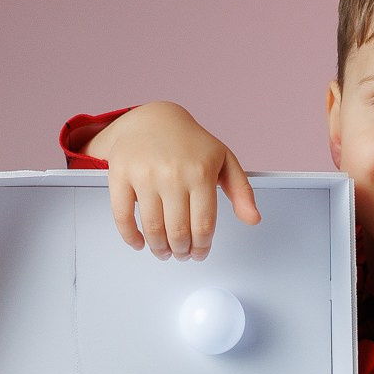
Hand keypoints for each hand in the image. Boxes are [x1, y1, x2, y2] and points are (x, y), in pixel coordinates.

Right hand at [92, 101, 260, 260]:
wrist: (154, 119)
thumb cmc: (190, 144)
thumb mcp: (224, 160)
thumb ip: (242, 191)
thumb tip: (253, 219)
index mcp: (201, 172)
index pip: (204, 226)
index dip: (201, 247)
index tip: (199, 253)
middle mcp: (173, 173)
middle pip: (178, 232)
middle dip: (182, 252)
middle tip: (181, 254)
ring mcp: (145, 174)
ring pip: (153, 229)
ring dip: (160, 249)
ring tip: (164, 251)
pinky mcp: (120, 174)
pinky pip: (123, 216)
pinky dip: (131, 237)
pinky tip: (139, 243)